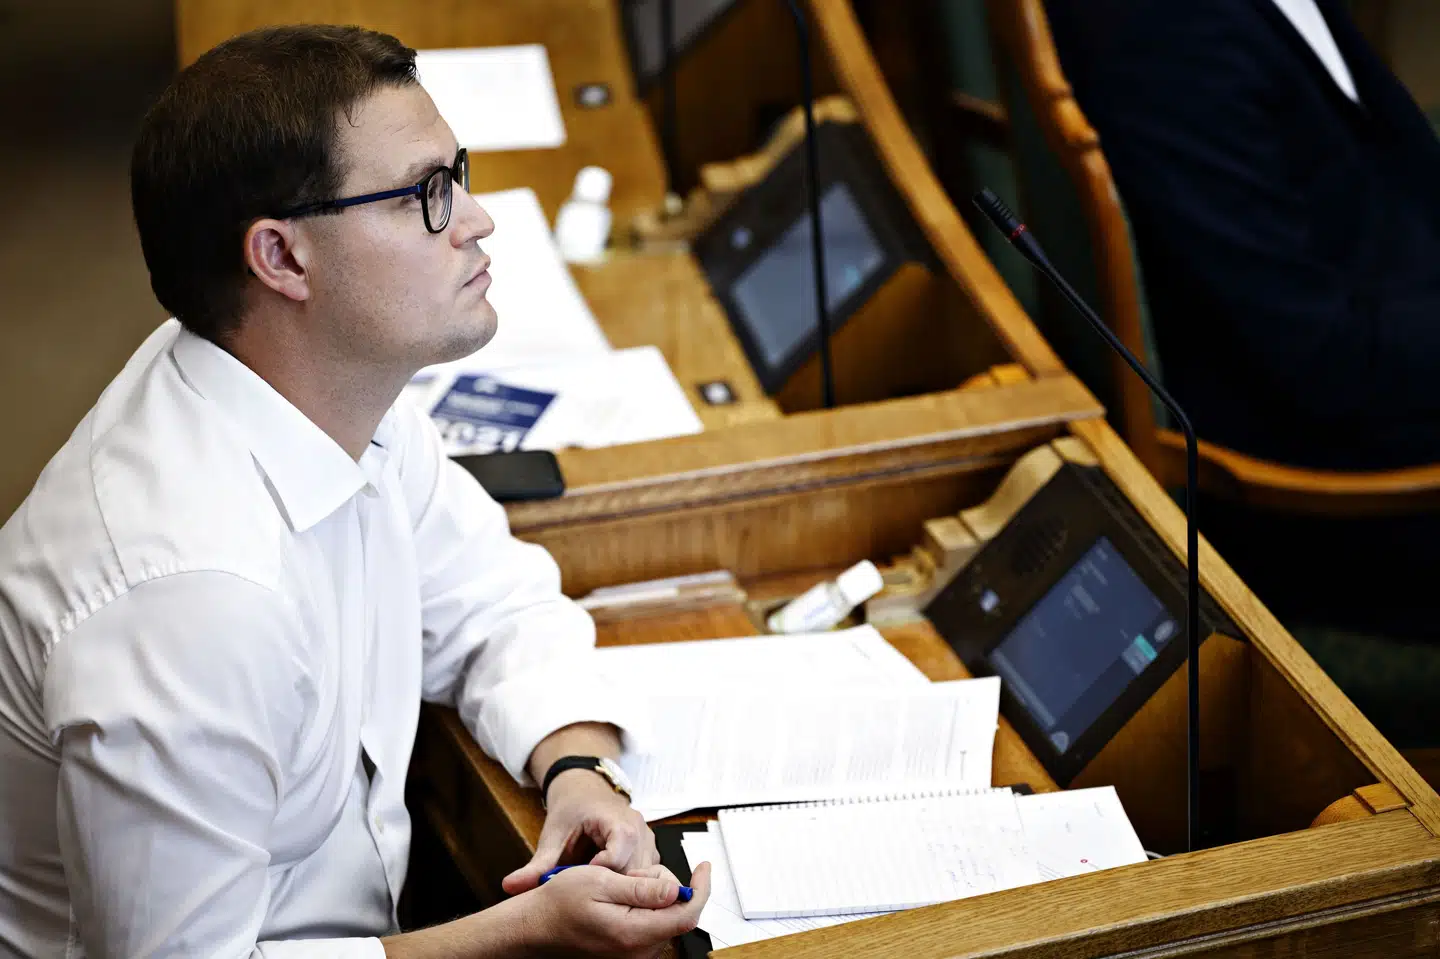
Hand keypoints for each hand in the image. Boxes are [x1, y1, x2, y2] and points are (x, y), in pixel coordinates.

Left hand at [503, 770, 657, 893]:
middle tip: (586, 896)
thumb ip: (536, 866)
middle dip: (611, 889)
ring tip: (597, 893)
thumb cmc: (571, 810)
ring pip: (643, 878)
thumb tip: (510, 886)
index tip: (578, 885)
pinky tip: (609, 889)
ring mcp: (649, 841)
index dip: (598, 879)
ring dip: (620, 888)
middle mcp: (641, 832)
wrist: (584, 788)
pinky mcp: (649, 851)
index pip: (618, 862)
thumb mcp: (552, 837)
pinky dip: (629, 885)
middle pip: (634, 874)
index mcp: (620, 825)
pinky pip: (646, 875)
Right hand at [521, 863, 711, 957]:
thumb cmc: (559, 903)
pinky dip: (642, 905)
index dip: (701, 889)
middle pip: (675, 912)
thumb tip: (675, 890)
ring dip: (649, 894)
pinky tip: (618, 898)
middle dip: (663, 885)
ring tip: (617, 886)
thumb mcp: (600, 882)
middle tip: (631, 874)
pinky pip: (649, 924)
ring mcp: (632, 954)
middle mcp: (637, 951)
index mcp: (633, 933)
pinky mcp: (627, 951)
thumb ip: (641, 889)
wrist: (535, 925)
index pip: (686, 914)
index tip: (704, 867)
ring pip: (662, 916)